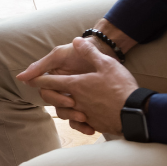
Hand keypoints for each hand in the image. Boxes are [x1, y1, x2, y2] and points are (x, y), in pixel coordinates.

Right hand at [16, 39, 105, 135]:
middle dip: (63, 106)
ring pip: (65, 114)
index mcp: (53, 79)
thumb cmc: (80, 51)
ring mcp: (73, 98)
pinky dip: (83, 126)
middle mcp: (61, 90)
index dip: (53, 96)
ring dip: (73, 118)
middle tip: (74, 104)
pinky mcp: (84, 106)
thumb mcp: (59, 56)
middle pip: (55, 104)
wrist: (105, 51)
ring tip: (85, 118)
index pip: (46, 92)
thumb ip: (40, 67)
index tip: (66, 98)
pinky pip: (79, 121)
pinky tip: (91, 128)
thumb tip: (19, 78)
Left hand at [20, 38, 138, 135]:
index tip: (30, 79)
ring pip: (64, 114)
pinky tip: (82, 119)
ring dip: (62, 108)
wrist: (136, 112)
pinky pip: (79, 124)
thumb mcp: (106, 63)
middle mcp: (76, 102)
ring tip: (66, 103)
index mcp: (76, 85)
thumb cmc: (121, 87)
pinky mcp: (94, 124)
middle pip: (52, 100)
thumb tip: (77, 40)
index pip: (50, 82)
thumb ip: (89, 52)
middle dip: (48, 94)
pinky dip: (77, 122)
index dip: (38, 79)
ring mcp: (84, 115)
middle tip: (46, 90)